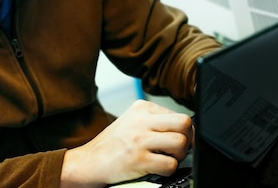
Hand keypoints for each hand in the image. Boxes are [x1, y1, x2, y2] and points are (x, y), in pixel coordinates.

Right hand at [59, 99, 193, 187]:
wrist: (89, 161)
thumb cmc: (112, 144)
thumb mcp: (132, 121)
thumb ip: (154, 120)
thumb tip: (184, 128)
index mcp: (142, 108)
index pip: (178, 115)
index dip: (184, 131)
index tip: (180, 139)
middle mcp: (142, 121)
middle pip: (184, 124)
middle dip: (188, 139)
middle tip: (180, 149)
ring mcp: (140, 140)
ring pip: (180, 143)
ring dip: (180, 155)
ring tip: (169, 158)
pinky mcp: (138, 160)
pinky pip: (170, 164)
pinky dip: (169, 169)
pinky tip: (158, 168)